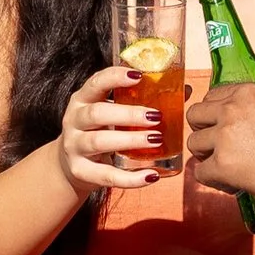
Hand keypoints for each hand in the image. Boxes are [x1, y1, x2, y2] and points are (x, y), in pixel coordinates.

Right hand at [58, 62, 173, 192]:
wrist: (70, 165)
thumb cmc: (100, 131)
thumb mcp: (112, 112)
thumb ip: (140, 101)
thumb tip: (184, 90)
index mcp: (83, 99)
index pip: (95, 83)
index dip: (114, 77)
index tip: (138, 75)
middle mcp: (74, 120)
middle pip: (97, 113)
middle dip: (128, 114)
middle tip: (156, 117)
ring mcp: (74, 146)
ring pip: (99, 142)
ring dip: (130, 141)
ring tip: (156, 140)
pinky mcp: (80, 171)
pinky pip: (107, 176)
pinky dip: (130, 179)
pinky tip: (151, 176)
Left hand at [187, 80, 254, 200]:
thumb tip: (254, 118)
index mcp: (247, 93)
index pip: (212, 97)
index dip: (214, 115)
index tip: (223, 128)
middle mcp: (231, 109)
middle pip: (195, 116)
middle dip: (203, 131)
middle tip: (217, 147)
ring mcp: (225, 136)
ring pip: (194, 144)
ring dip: (206, 156)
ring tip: (225, 167)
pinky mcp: (224, 165)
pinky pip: (201, 172)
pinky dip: (212, 179)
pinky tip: (230, 183)